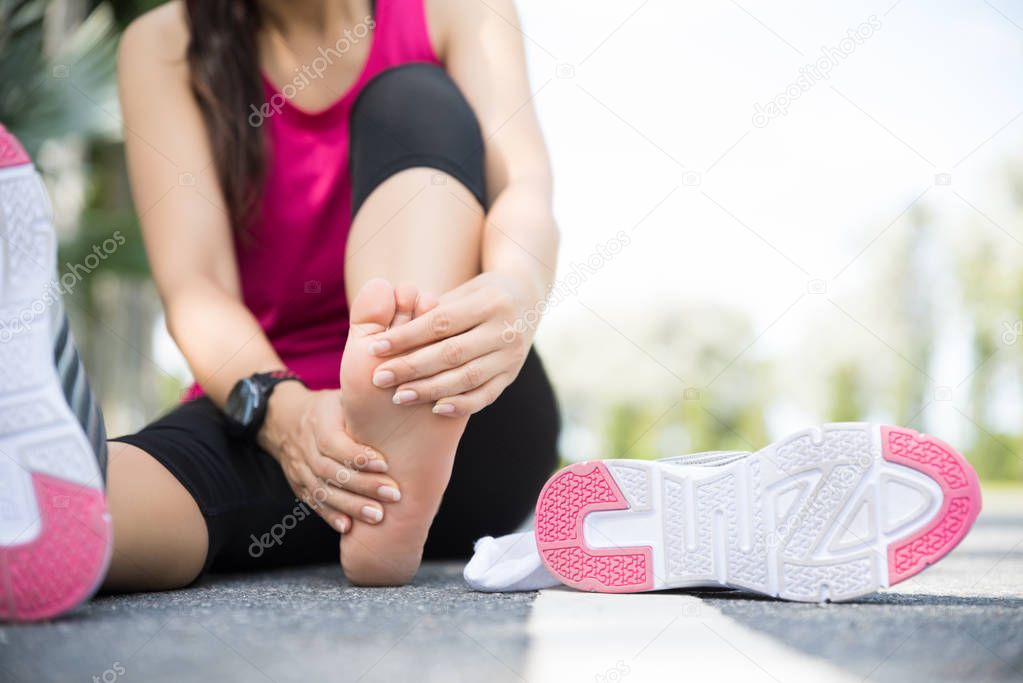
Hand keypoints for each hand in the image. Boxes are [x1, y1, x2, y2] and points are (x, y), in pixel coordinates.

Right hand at [258, 382, 401, 531]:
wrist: (284, 419)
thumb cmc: (329, 407)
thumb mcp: (343, 396)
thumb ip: (364, 403)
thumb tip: (400, 399)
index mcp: (318, 421)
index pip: (334, 443)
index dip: (358, 456)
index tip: (385, 465)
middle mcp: (305, 446)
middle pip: (330, 471)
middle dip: (362, 485)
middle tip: (393, 495)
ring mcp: (298, 468)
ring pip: (322, 490)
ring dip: (350, 505)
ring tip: (377, 516)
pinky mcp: (298, 484)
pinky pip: (313, 502)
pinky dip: (330, 515)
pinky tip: (349, 527)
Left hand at [366, 272, 536, 416]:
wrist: (527, 297)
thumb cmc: (479, 293)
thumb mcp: (461, 291)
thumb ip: (432, 310)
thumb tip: (392, 326)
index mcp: (490, 302)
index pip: (440, 322)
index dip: (406, 336)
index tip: (376, 347)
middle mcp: (505, 329)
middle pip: (452, 353)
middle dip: (412, 367)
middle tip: (379, 377)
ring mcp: (511, 355)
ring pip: (468, 377)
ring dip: (430, 389)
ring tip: (399, 396)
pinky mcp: (511, 375)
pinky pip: (486, 395)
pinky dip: (461, 404)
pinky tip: (435, 409)